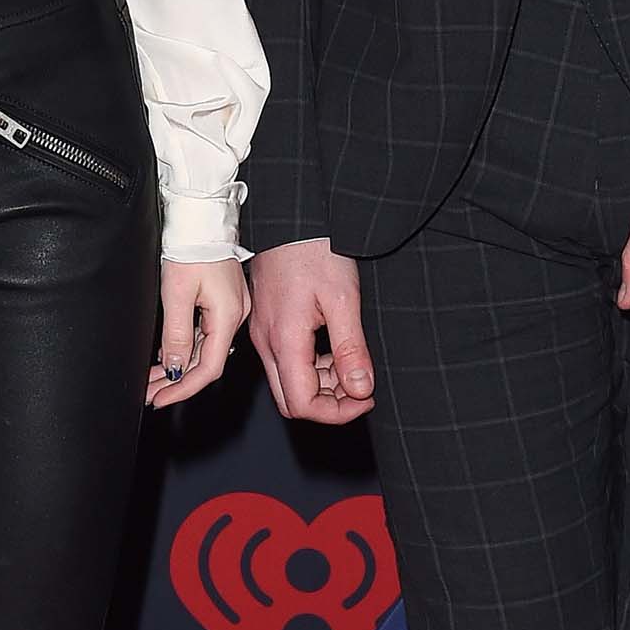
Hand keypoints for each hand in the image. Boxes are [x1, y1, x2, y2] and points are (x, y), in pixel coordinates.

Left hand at [145, 258, 246, 410]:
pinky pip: (205, 333)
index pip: (208, 368)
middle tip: (150, 393)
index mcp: (228, 316)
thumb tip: (174, 367)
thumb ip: (176, 334)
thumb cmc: (192, 247)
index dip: (183, 388)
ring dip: (178, 365)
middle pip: (206, 361)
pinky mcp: (223, 300)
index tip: (160, 399)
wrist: (201, 217)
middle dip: (176, 380)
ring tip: (153, 379)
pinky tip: (168, 353)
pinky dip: (186, 346)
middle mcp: (235, 315)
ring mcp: (231, 307)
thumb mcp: (177, 293)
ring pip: (204, 348)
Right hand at [245, 237, 374, 422]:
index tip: (366, 398)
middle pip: (291, 401)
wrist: (291, 217)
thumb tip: (360, 389)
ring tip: (351, 365)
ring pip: (287, 384)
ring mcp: (263, 334)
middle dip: (328, 404)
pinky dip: (311, 368)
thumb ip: (350, 349)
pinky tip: (332, 350)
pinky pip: (285, 362)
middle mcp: (266, 343)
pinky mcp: (267, 324)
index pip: (303, 404)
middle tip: (360, 388)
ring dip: (321, 386)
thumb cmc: (314, 250)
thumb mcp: (343, 300)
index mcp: (284, 340)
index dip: (337, 412)